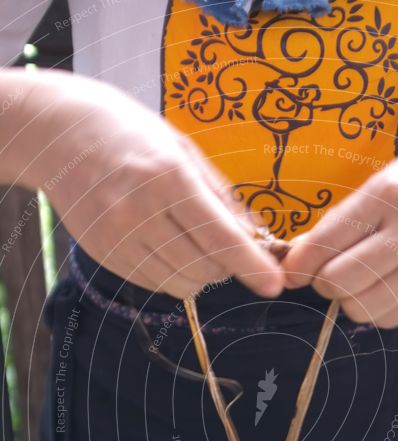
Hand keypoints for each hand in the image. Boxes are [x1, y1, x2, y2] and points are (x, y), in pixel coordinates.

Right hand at [6, 70, 282, 298]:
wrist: (59, 134)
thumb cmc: (132, 135)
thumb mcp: (183, 150)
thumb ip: (221, 197)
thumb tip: (257, 238)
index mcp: (168, 177)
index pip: (219, 236)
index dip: (251, 265)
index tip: (273, 286)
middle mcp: (140, 210)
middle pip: (204, 268)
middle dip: (225, 265)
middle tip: (222, 243)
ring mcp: (118, 236)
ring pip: (179, 283)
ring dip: (199, 273)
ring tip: (192, 242)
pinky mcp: (104, 253)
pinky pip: (153, 282)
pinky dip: (171, 274)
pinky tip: (165, 245)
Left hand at [283, 147, 397, 326]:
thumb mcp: (386, 184)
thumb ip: (342, 219)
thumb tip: (298, 255)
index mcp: (391, 196)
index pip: (328, 241)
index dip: (300, 264)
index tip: (292, 273)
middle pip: (340, 282)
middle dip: (324, 283)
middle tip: (329, 274)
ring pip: (360, 309)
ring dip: (348, 301)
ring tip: (358, 281)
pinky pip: (387, 319)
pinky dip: (374, 310)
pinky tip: (382, 288)